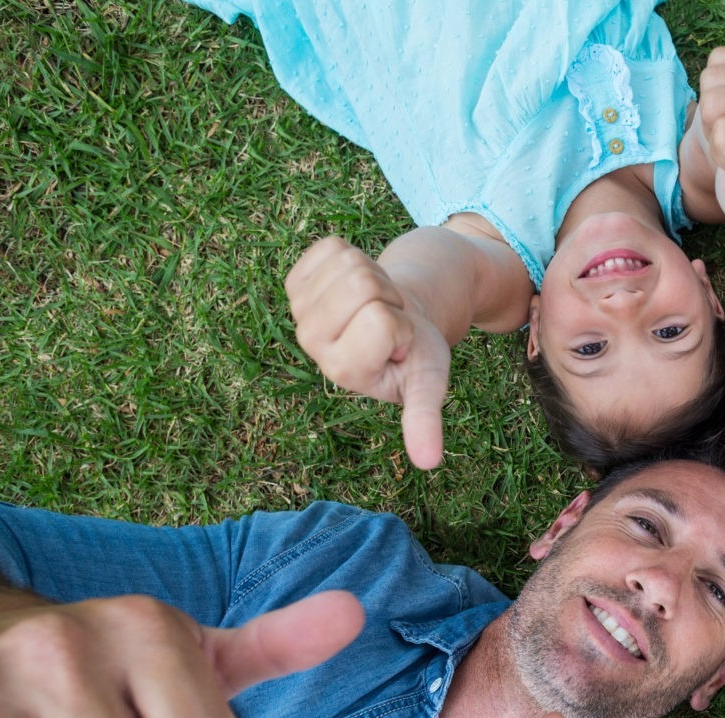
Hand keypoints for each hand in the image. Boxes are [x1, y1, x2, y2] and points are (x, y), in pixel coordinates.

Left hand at [286, 236, 453, 468]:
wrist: (402, 318)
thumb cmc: (417, 353)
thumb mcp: (428, 384)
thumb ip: (423, 419)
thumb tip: (429, 463)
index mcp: (343, 370)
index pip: (379, 320)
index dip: (402, 323)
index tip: (400, 343)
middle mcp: (311, 343)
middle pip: (360, 285)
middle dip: (388, 294)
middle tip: (389, 318)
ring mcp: (299, 310)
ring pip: (349, 262)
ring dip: (375, 275)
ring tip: (376, 304)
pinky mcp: (296, 281)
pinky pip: (332, 247)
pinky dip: (355, 258)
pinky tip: (356, 288)